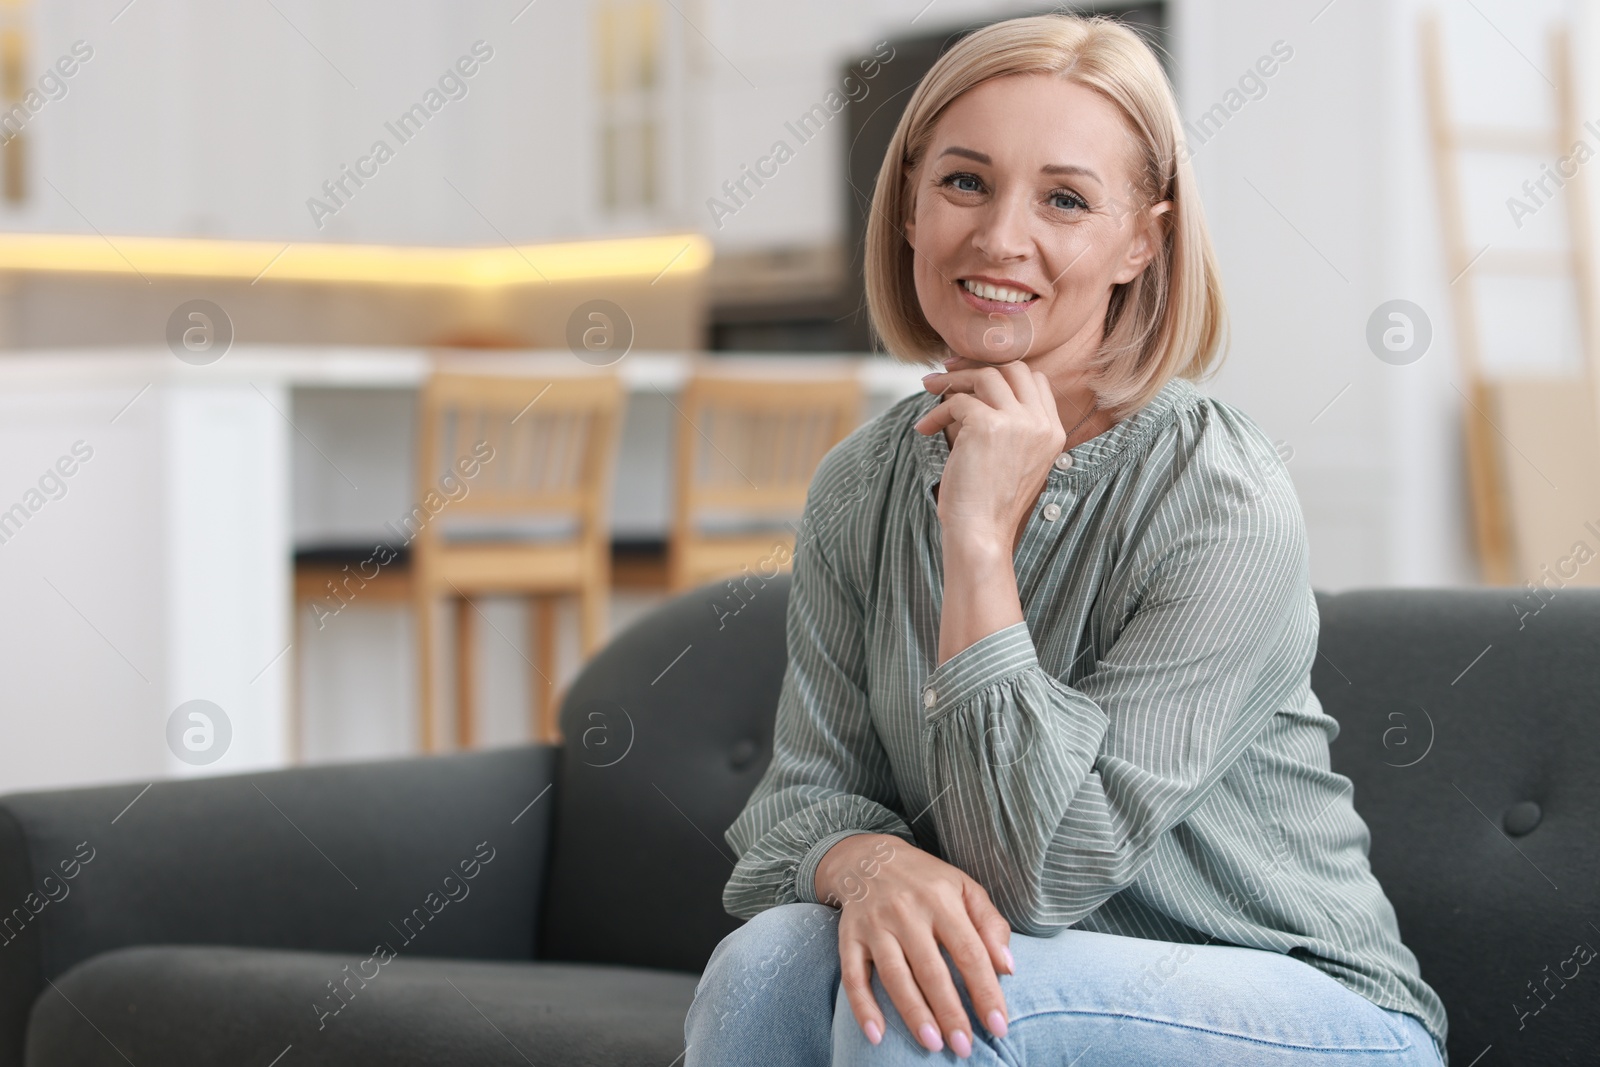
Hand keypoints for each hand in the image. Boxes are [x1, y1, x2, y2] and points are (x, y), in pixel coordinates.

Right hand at [816, 833, 1013, 1056]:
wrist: (868, 856)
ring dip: (913, 1013)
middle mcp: (906, 911)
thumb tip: (1007, 968)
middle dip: (950, 1012)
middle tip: (964, 1047)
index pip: (969, 952)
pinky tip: (876, 1035)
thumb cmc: (926, 880)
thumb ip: (990, 925)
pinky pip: (852, 976)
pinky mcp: (848, 937)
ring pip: (894, 976)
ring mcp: (874, 925)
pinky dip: (862, 1007)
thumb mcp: (964, 888)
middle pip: (931, 969)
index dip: (985, 991)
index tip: (999, 1026)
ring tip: (933, 1044)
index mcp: (941, 899)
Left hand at [913, 362, 1065, 542]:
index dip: (1002, 373)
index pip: (1035, 380)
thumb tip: (973, 389)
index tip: (972, 377)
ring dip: (952, 379)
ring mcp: (1018, 422)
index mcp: (1053, 432)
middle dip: (977, 364)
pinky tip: (924, 429)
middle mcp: (1041, 423)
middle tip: (946, 371)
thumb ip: (1009, 426)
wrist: (982, 533)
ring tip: (928, 389)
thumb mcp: (1012, 460)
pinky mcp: (988, 425)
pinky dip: (936, 412)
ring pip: (985, 375)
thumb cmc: (989, 504)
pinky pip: (957, 401)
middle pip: (1014, 368)